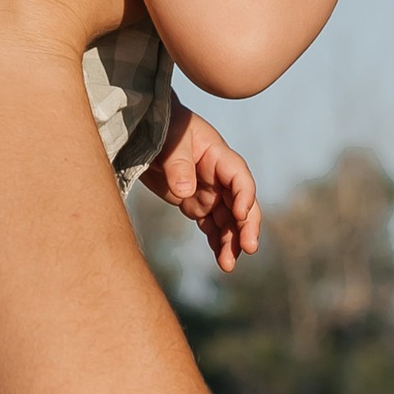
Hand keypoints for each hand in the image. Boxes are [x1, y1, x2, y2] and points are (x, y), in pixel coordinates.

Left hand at [144, 107, 261, 271]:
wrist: (144, 131)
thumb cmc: (161, 128)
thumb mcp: (169, 141)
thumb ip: (177, 164)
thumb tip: (185, 192)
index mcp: (218, 156)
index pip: (239, 178)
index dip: (244, 196)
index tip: (241, 215)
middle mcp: (219, 177)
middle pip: (240, 204)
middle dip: (246, 227)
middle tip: (248, 248)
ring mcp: (209, 192)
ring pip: (228, 221)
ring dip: (231, 242)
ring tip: (228, 265)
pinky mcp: (196, 204)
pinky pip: (211, 226)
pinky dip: (217, 243)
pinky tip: (222, 260)